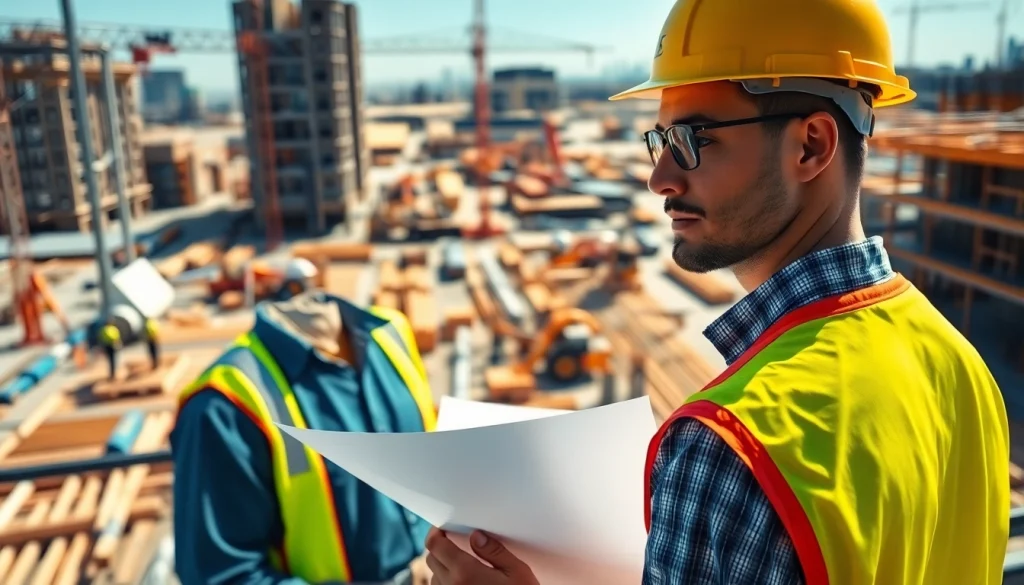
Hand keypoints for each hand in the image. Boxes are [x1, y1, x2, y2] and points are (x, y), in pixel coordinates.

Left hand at [424, 527, 538, 584]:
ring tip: (460, 563)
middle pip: (431, 559)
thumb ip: (494, 551)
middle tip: (453, 542)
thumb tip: (475, 536)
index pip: (435, 546)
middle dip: (439, 547)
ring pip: (434, 576)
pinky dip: (445, 582)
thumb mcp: (517, 571)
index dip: (435, 532)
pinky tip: (462, 581)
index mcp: (465, 572)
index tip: (442, 527)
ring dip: (442, 566)